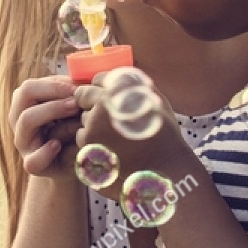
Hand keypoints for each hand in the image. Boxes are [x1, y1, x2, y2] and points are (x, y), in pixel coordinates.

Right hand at [10, 75, 83, 178]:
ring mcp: (24, 142)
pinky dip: (45, 152)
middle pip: (23, 94)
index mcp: (25, 104)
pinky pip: (32, 160)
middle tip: (76, 100)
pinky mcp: (33, 164)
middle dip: (52, 93)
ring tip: (74, 111)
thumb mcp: (72, 107)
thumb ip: (73, 92)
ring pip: (26, 120)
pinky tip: (57, 145)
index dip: (54, 84)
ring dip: (51, 111)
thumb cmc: (73, 128)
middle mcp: (19, 120)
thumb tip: (86, 77)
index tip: (78, 88)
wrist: (73, 161)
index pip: (29, 86)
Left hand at [74, 71, 192, 194]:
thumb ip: (132, 86)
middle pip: (83, 96)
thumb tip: (115, 79)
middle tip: (107, 117)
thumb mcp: (154, 99)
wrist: (165, 168)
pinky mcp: (87, 146)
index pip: (97, 78)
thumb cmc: (164, 134)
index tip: (109, 98)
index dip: (102, 88)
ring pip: (83, 119)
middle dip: (91, 103)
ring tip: (114, 137)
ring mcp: (92, 127)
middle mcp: (102, 104)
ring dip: (93, 125)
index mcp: (119, 89)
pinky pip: (82, 139)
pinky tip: (111, 148)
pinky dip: (92, 142)